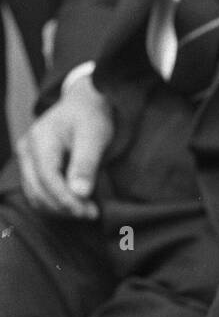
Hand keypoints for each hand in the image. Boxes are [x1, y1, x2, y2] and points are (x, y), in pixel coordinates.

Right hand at [16, 74, 113, 218]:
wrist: (84, 103)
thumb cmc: (90, 116)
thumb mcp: (94, 136)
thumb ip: (85, 164)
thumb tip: (80, 193)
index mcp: (39, 139)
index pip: (48, 178)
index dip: (66, 199)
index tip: (88, 212)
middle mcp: (26, 150)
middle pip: (38, 190)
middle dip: (64, 207)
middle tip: (91, 213)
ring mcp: (26, 159)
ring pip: (35, 195)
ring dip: (59, 208)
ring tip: (87, 210)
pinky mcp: (31, 167)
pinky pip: (38, 192)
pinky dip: (55, 202)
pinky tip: (76, 204)